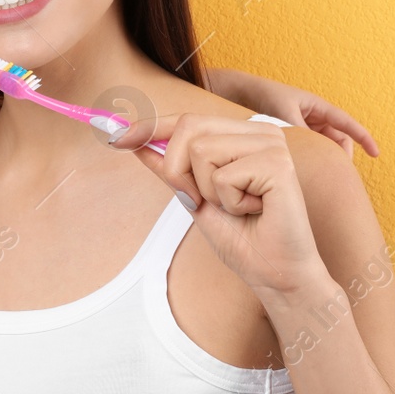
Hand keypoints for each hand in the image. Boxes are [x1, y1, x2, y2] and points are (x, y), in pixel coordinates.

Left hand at [111, 113, 331, 297]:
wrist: (276, 274)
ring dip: (206, 190)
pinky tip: (254, 210)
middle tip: (203, 200)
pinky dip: (228, 202)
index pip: (187, 118)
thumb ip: (170, 168)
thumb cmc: (243, 238)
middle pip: (188, 127)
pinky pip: (222, 176)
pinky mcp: (278, 163)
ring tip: (236, 206)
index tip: (115, 136)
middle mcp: (259, 131)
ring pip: (201, 150)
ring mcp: (272, 144)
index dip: (149, 126)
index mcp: (242, 134)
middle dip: (179, 170)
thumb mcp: (194, 198)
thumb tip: (133, 141)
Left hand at [206, 68, 380, 157]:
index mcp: (316, 106)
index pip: (346, 123)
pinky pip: (308, 148)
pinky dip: (310, 159)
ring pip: (323, 146)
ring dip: (324, 158)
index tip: (376, 153)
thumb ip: (299, 130)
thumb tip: (316, 152)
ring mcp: (302, 126)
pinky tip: (302, 172)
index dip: (363, 137)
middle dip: (340, 154)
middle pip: (337, 138)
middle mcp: (312, 116)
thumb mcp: (282, 112)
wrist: (237, 91)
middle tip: (337, 174)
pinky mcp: (291, 135)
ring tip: (319, 175)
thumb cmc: (261, 96)